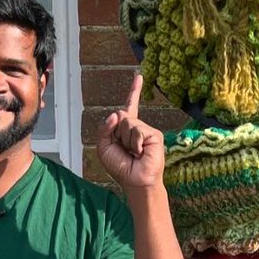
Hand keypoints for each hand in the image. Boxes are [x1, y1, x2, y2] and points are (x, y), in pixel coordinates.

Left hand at [96, 73, 164, 190]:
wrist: (136, 181)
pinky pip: (138, 130)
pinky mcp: (155, 135)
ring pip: (128, 123)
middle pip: (121, 116)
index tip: (139, 77)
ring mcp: (147, 130)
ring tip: (134, 153)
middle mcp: (137, 127)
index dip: (134, 91)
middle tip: (125, 150)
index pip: (129, 106)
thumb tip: (117, 113)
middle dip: (117, 133)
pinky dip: (135, 143)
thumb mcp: (104, 147)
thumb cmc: (120, 167)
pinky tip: (140, 153)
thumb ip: (104, 129)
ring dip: (126, 140)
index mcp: (125, 129)